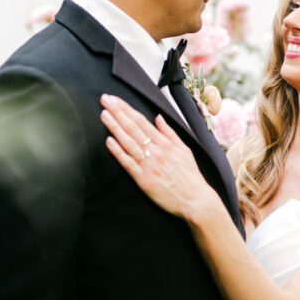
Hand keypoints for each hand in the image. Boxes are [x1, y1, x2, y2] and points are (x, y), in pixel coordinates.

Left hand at [100, 95, 218, 221]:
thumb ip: (170, 133)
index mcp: (165, 143)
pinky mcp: (143, 180)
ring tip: (104, 114)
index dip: (126, 109)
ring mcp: (149, 165)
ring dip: (115, 127)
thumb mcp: (184, 150)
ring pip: (128, 142)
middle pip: (133, 128)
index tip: (114, 99)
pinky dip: (118, 151)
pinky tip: (109, 141)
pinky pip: (128, 163)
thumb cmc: (190, 176)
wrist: (195, 200)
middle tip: (104, 99)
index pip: (141, 121)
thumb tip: (158, 117)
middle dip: (117, 112)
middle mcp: (156, 151)